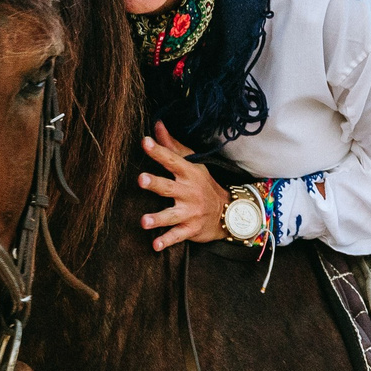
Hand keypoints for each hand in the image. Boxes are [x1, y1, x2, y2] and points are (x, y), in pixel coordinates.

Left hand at [138, 122, 229, 251]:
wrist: (228, 212)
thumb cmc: (203, 184)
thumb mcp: (192, 163)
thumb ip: (171, 146)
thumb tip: (156, 125)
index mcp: (188, 173)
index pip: (171, 160)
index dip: (158, 151)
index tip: (145, 142)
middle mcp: (188, 192)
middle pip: (169, 187)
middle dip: (155, 184)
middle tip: (141, 179)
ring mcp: (190, 212)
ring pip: (171, 215)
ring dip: (157, 218)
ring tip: (143, 222)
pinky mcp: (190, 229)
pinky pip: (177, 236)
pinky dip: (167, 241)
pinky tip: (155, 246)